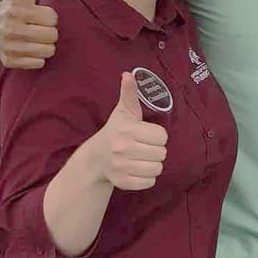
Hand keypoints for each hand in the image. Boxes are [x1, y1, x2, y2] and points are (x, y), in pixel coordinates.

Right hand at [0, 0, 58, 68]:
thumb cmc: (12, 5)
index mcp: (16, 10)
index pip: (52, 18)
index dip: (50, 16)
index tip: (41, 14)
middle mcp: (11, 29)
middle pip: (52, 36)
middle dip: (50, 31)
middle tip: (41, 27)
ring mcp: (9, 47)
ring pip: (47, 51)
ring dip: (46, 45)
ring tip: (37, 38)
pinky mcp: (9, 61)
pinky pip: (37, 63)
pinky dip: (37, 58)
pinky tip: (30, 48)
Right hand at [89, 72, 168, 189]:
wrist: (96, 157)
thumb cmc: (116, 130)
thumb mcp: (123, 111)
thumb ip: (128, 93)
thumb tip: (127, 74)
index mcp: (127, 130)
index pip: (162, 136)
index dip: (157, 135)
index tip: (146, 135)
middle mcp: (122, 149)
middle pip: (161, 153)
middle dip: (156, 150)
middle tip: (144, 147)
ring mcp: (121, 167)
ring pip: (157, 169)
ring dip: (153, 164)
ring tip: (142, 158)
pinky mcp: (122, 182)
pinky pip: (149, 182)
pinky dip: (147, 178)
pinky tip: (137, 169)